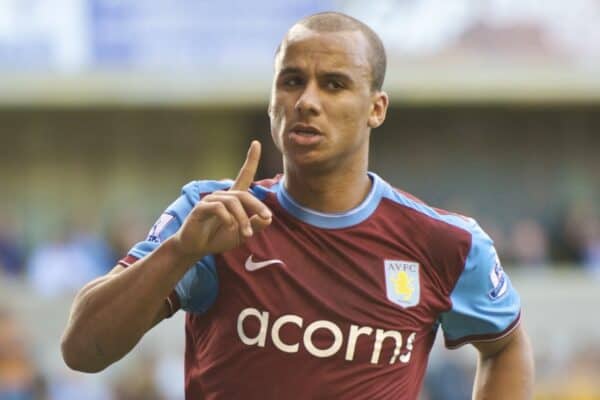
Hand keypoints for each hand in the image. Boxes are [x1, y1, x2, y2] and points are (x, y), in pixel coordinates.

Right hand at [171, 140, 271, 259]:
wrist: (196, 248)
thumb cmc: (219, 237)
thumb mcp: (242, 234)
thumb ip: (255, 225)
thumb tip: (268, 218)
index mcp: (233, 199)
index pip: (244, 175)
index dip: (251, 160)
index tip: (256, 143)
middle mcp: (222, 196)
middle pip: (244, 194)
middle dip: (257, 206)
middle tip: (266, 218)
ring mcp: (210, 200)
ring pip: (233, 202)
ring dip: (242, 218)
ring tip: (246, 234)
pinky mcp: (200, 208)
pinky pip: (218, 208)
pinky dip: (227, 218)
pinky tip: (229, 226)